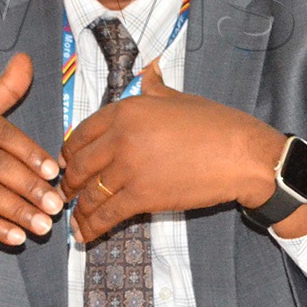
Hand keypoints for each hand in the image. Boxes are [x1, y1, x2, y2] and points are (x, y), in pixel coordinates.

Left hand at [59, 61, 287, 242]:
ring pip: (90, 193)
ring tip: (73, 220)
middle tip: (65, 193)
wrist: (241, 155)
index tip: (66, 163)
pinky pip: (107, 214)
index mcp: (126, 110)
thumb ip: (154, 88)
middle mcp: (120, 137)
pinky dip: (92, 227)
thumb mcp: (178, 97)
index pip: (81, 132)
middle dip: (68, 182)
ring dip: (78, 209)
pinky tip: (84, 236)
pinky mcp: (141, 196)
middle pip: (80, 164)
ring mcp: (129, 168)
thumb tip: (148, 70)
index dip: (69, 151)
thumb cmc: (215, 124)